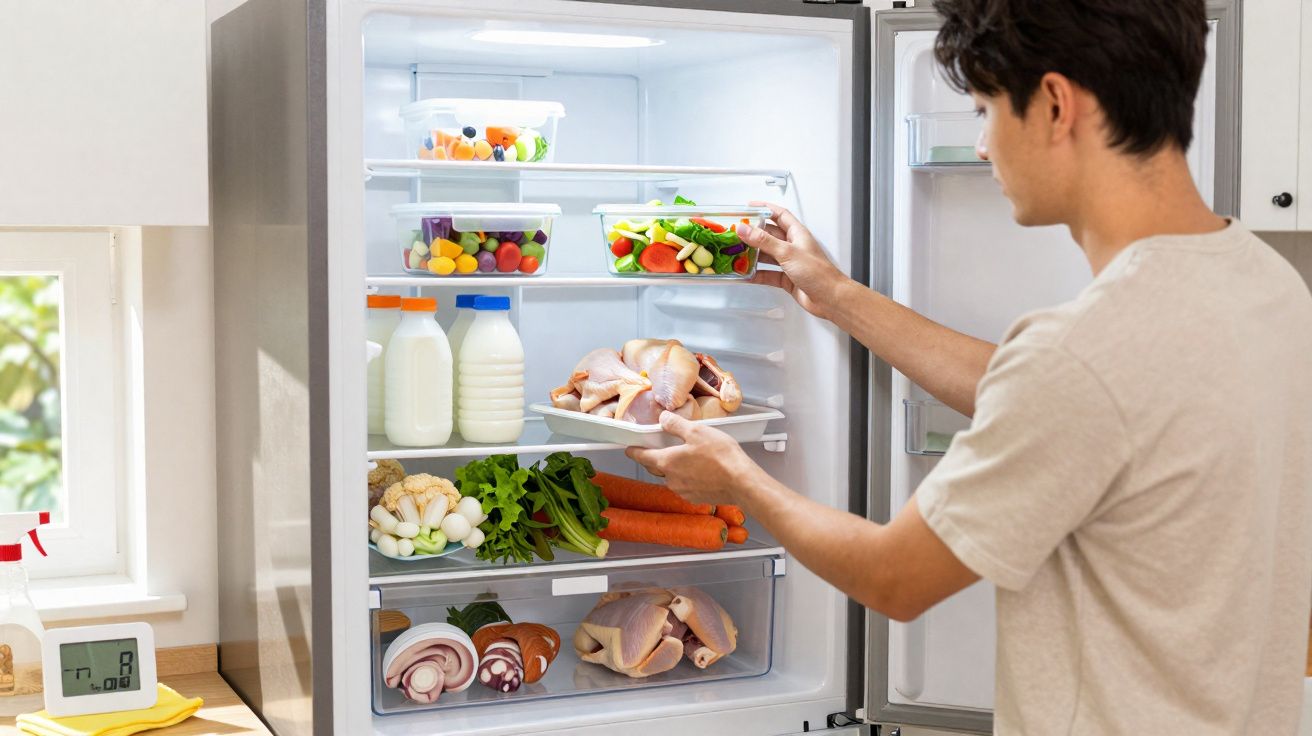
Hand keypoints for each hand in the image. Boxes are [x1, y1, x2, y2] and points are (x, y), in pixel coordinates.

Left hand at [625, 411, 760, 505]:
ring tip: (689, 456)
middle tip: (662, 447)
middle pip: (656, 467)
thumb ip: (676, 424)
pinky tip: (700, 470)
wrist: (741, 482)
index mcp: (666, 461)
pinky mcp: (695, 498)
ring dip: (674, 468)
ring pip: (671, 477)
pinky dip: (687, 477)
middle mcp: (670, 479)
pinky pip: (684, 485)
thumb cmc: (721, 456)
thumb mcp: (696, 431)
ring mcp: (682, 491)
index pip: (642, 456)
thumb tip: (663, 419)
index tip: (629, 449)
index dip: (634, 451)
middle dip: (655, 458)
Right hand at [743, 201, 851, 319]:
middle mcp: (793, 246)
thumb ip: (764, 241)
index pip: (779, 215)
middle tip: (737, 234)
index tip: (749, 207)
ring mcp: (789, 263)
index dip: (765, 209)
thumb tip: (745, 229)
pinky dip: (756, 274)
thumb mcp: (787, 252)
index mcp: (797, 234)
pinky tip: (746, 275)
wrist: (829, 298)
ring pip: (767, 255)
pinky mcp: (786, 278)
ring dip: (753, 255)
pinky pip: (767, 273)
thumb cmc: (818, 272)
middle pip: (769, 235)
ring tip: (737, 254)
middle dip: (753, 234)